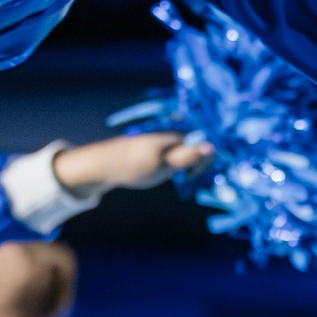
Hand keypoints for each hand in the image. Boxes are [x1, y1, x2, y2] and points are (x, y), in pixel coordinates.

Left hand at [52, 132, 208, 193]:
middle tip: (185, 178)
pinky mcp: (154, 151)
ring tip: (174, 177)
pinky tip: (165, 174)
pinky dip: (174, 166)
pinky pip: (173, 157)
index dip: (204, 161)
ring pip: (184, 154)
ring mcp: (162, 144)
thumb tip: (212, 146)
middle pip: (195, 149)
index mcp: (176, 138)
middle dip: (196, 164)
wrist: (104, 165)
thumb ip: (188, 156)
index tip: (193, 175)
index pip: (203, 145)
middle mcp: (171, 138)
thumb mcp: (164, 164)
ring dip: (185, 166)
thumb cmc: (135, 165)